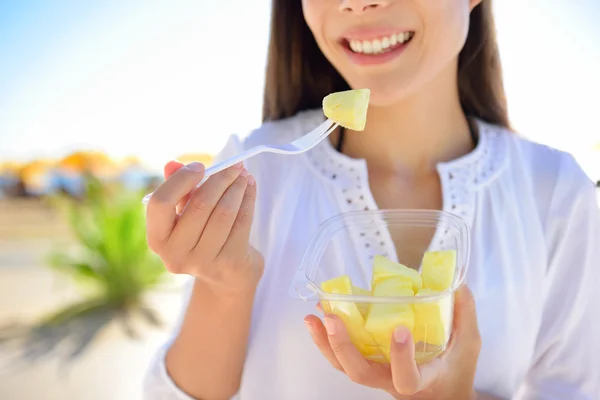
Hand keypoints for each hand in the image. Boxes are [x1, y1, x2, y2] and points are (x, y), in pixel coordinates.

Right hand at [146, 160, 263, 293]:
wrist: (226, 275)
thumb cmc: (202, 236)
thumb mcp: (185, 214)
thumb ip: (177, 190)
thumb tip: (172, 164)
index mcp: (157, 240)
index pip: (160, 204)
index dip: (181, 180)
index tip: (200, 166)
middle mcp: (175, 255)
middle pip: (199, 205)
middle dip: (220, 179)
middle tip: (234, 165)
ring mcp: (202, 263)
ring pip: (223, 213)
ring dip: (237, 188)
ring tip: (244, 174)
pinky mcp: (228, 264)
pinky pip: (241, 222)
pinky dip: (248, 200)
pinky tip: (250, 187)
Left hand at [304, 285, 480, 399]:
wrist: (442, 394)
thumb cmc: (456, 371)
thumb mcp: (469, 344)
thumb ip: (464, 314)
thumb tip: (457, 283)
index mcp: (421, 379)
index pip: (406, 377)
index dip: (400, 357)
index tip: (401, 330)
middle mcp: (391, 380)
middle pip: (359, 373)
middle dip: (342, 346)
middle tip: (332, 318)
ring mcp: (376, 374)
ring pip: (344, 367)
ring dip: (326, 342)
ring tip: (314, 316)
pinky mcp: (367, 363)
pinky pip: (341, 357)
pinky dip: (326, 338)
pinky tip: (318, 316)